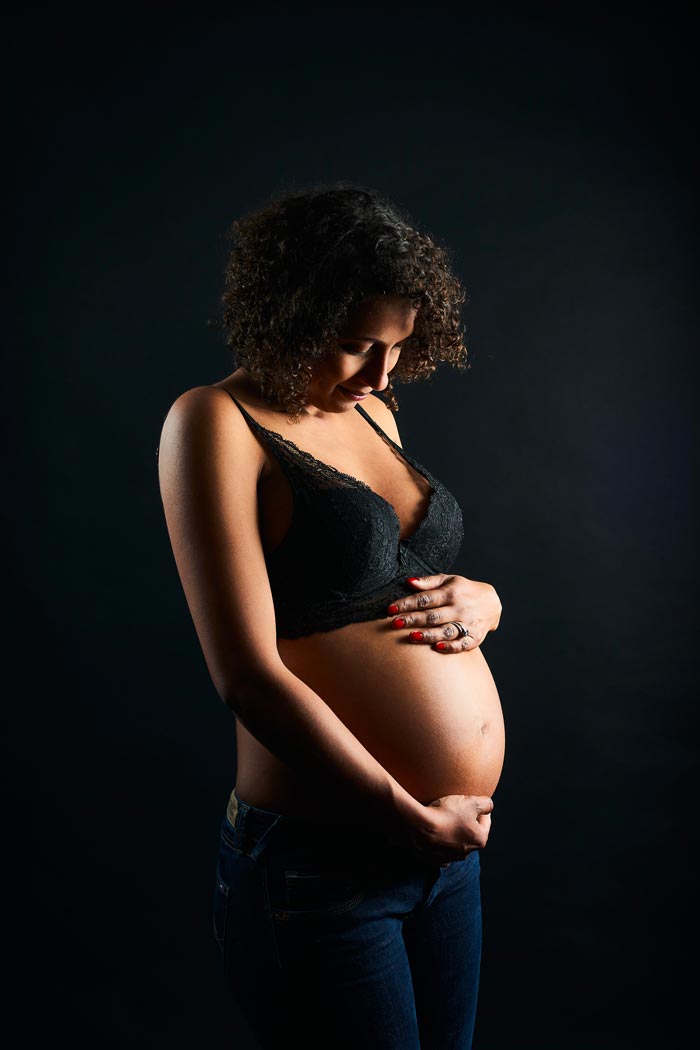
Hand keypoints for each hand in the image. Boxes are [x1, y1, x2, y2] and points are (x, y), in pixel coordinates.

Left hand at [386, 573, 501, 652]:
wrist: (492, 603)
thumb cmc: (464, 590)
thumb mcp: (449, 580)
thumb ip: (428, 582)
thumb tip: (409, 582)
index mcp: (451, 592)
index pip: (425, 598)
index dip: (407, 604)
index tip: (390, 609)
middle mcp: (460, 608)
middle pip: (432, 616)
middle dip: (412, 619)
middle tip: (393, 624)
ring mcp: (468, 624)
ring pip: (445, 631)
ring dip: (428, 634)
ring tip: (410, 636)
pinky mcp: (474, 638)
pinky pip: (462, 644)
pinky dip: (450, 647)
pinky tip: (436, 648)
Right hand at [402, 794, 493, 865]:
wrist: (419, 826)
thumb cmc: (447, 814)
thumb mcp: (471, 802)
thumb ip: (486, 803)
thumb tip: (489, 806)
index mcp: (479, 840)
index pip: (486, 821)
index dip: (479, 808)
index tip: (470, 801)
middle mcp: (467, 853)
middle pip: (470, 833)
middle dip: (466, 822)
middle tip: (456, 809)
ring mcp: (450, 858)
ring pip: (456, 842)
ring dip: (452, 832)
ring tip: (443, 819)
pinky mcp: (434, 859)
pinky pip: (440, 850)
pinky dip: (439, 843)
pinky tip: (434, 834)